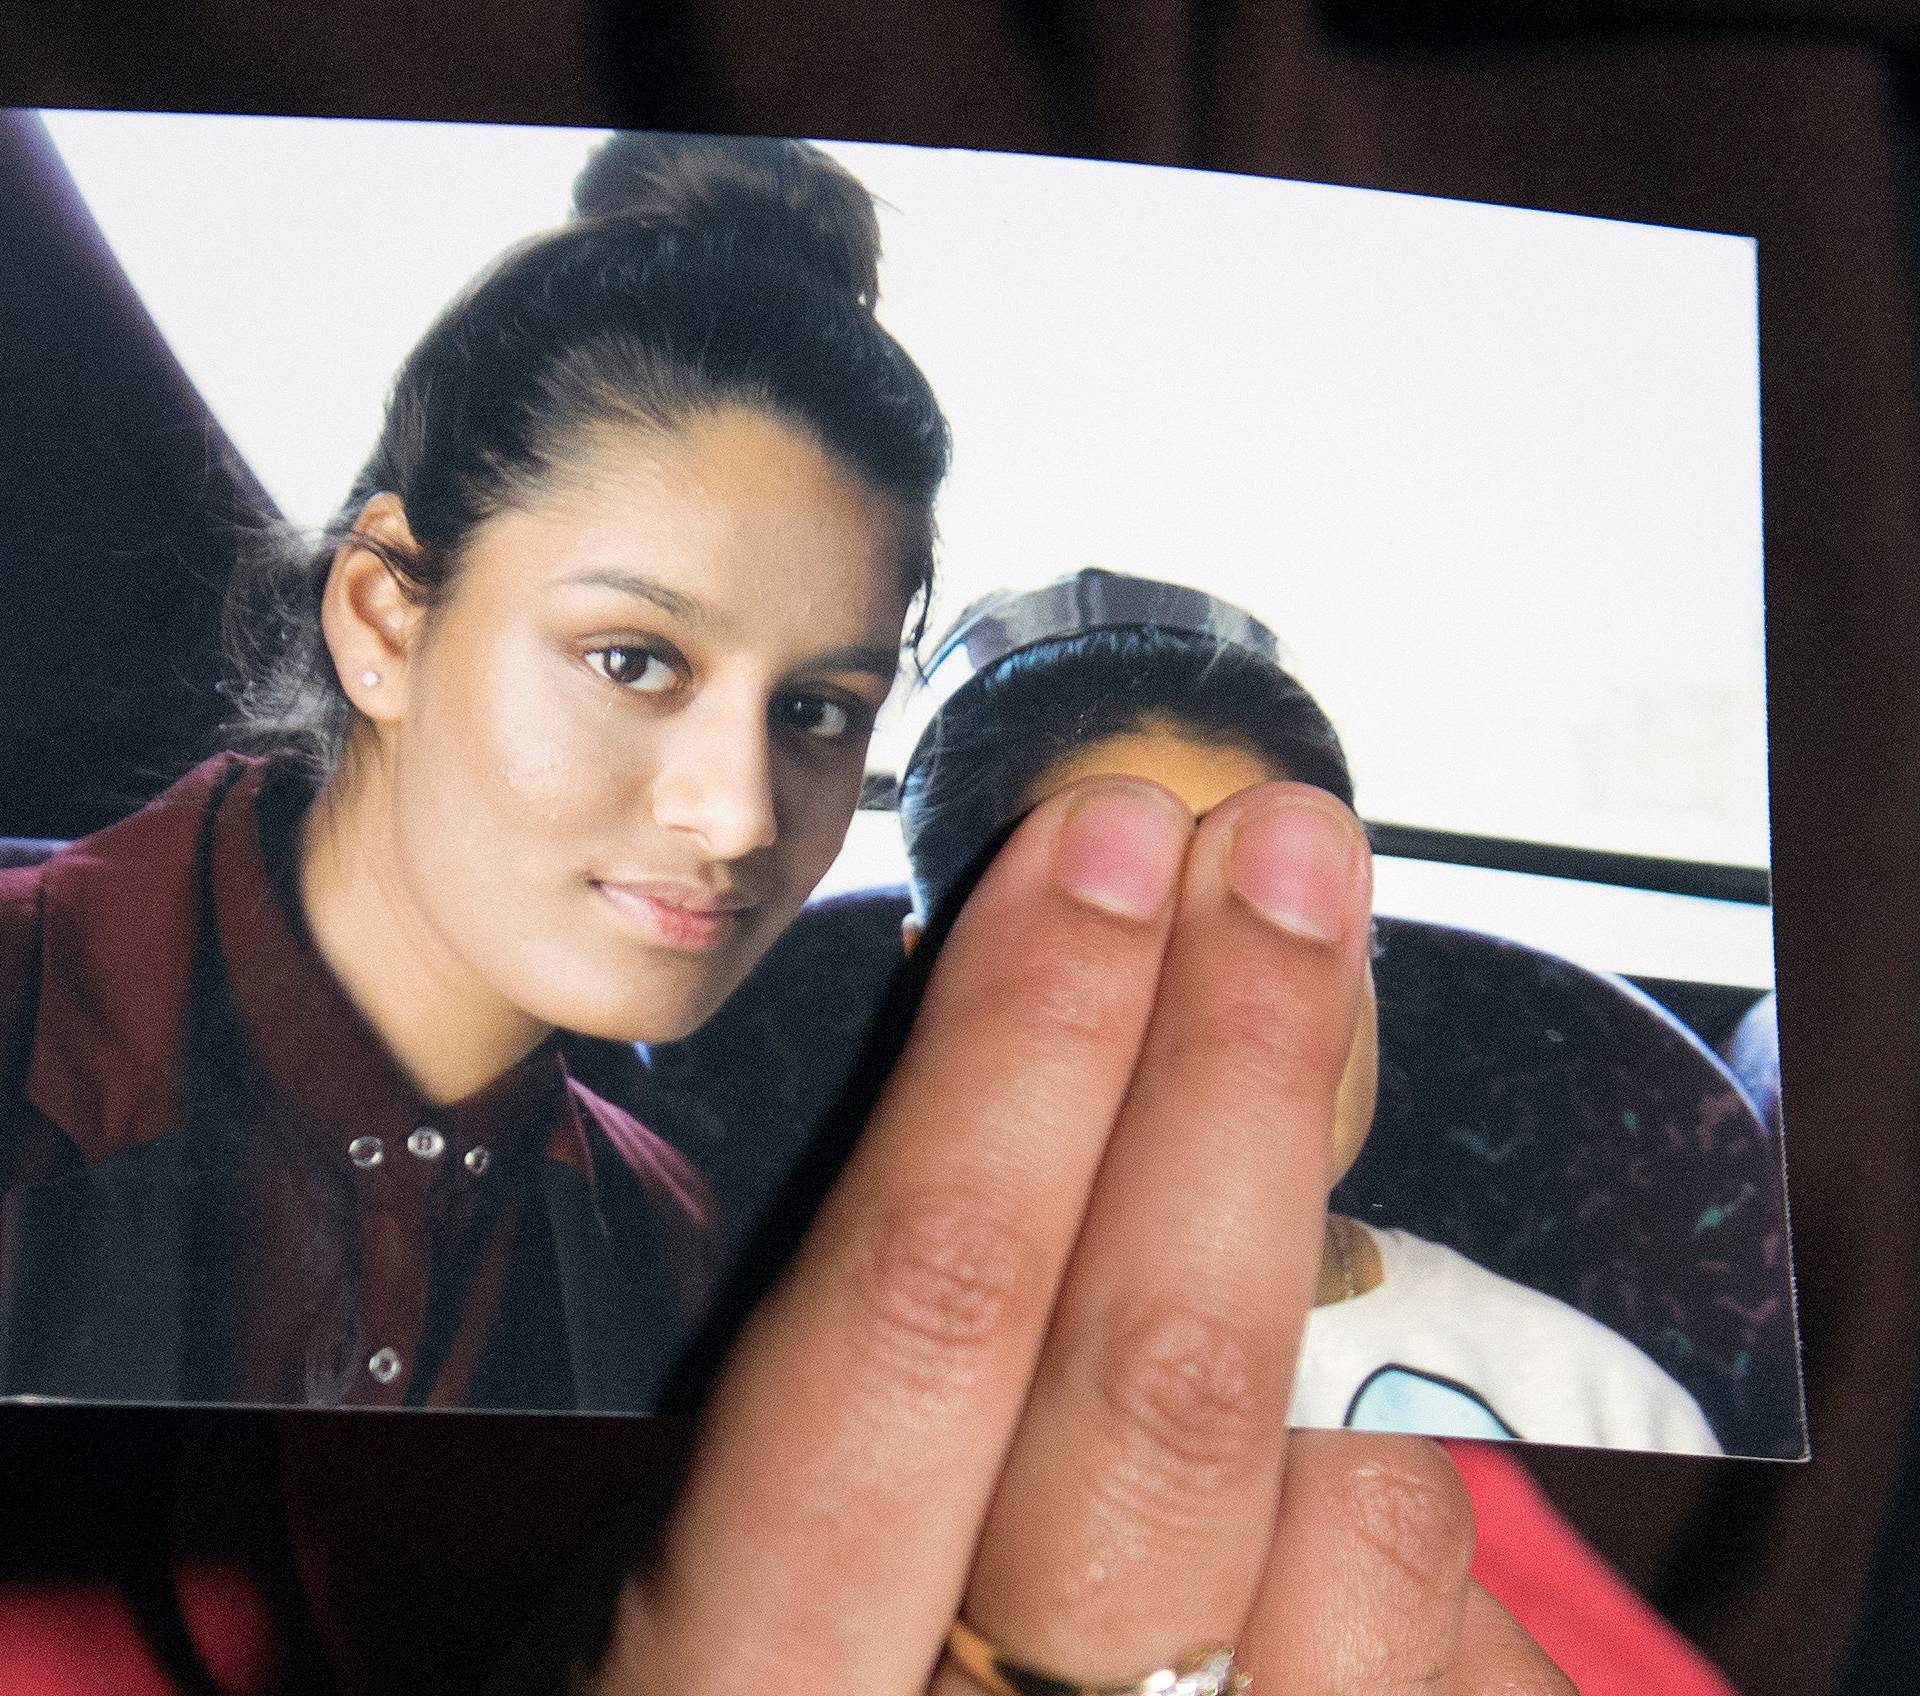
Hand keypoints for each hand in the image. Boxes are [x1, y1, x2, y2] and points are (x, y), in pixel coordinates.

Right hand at [588, 776, 1574, 1694]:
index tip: (1101, 845)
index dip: (1024, 1051)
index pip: (914, 1319)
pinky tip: (1324, 1503)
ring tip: (1274, 1287)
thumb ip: (848, 1374)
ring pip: (1364, 1525)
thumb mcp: (687, 1574)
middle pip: (1167, 1390)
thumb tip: (1052, 1057)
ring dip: (1343, 1338)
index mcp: (735, 1684)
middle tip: (1282, 858)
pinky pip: (1479, 1653)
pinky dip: (1406, 1523)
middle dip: (1241, 1067)